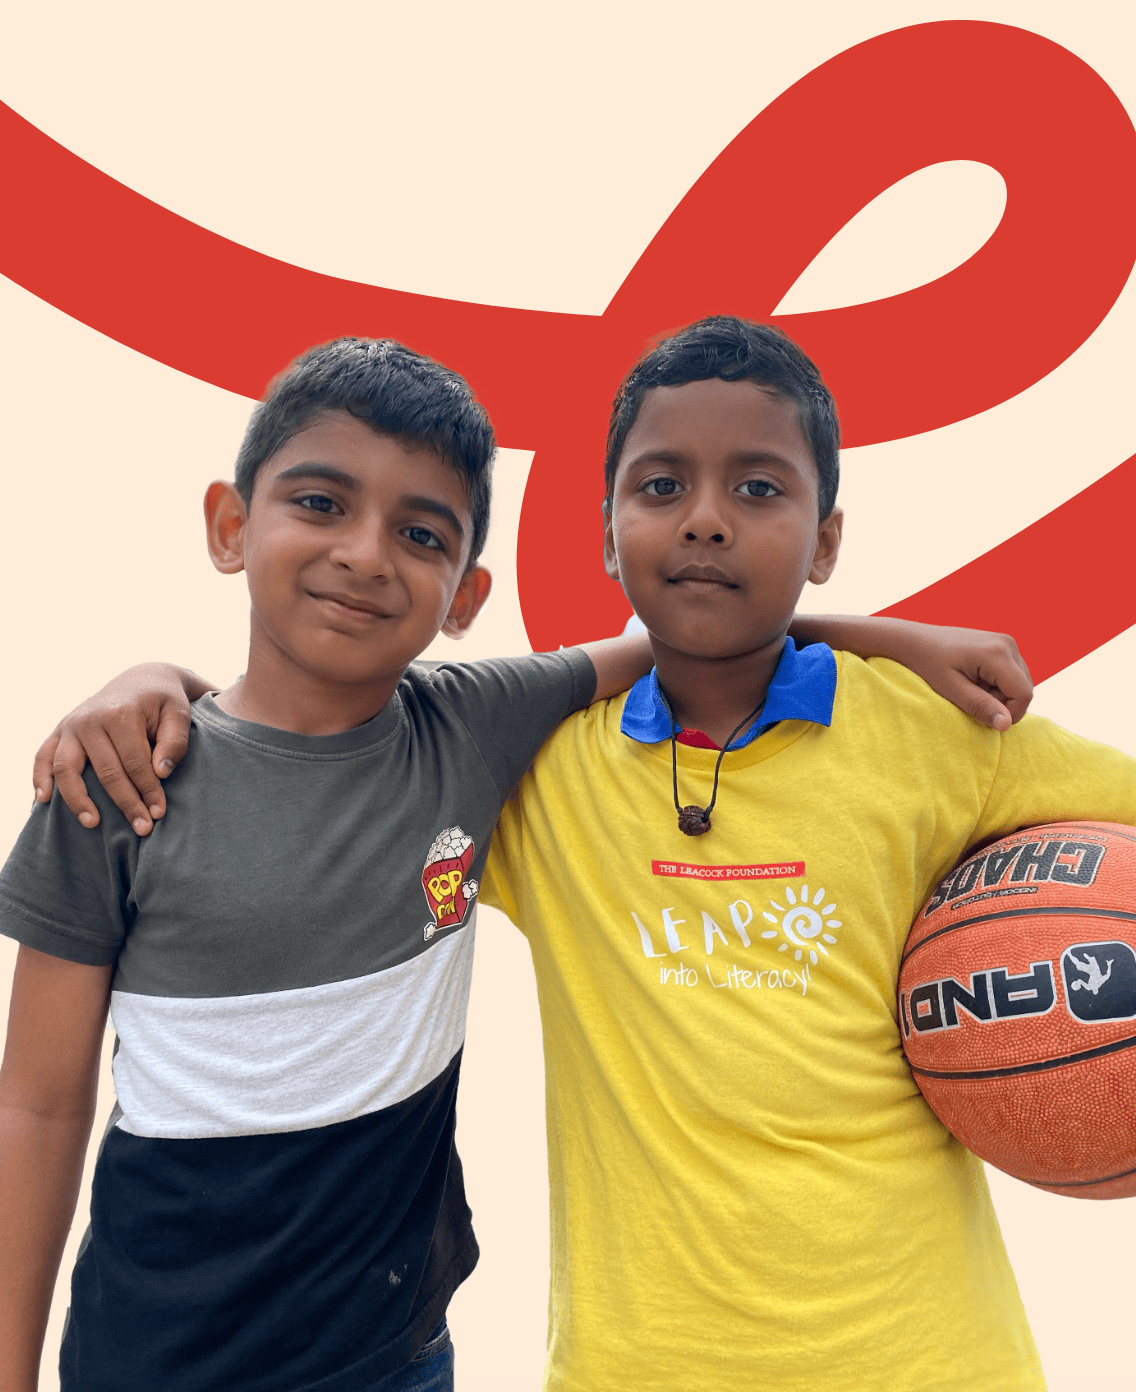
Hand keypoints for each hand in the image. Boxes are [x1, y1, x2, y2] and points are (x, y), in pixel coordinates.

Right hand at [31, 665, 210, 833]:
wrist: (141, 680)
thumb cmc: (163, 702)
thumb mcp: (179, 713)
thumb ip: (175, 741)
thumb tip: (162, 773)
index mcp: (121, 714)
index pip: (135, 763)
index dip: (149, 791)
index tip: (159, 813)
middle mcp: (90, 719)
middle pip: (106, 771)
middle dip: (126, 803)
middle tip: (142, 828)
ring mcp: (71, 725)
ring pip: (67, 768)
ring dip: (77, 799)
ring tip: (92, 823)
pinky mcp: (59, 731)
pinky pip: (42, 757)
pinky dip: (39, 779)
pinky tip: (43, 802)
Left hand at [878, 622, 1032, 730]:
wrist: (916, 640)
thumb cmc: (929, 665)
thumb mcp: (952, 690)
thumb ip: (981, 707)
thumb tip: (1007, 725)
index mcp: (997, 653)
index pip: (1023, 694)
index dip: (1009, 713)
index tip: (983, 716)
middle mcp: (1008, 643)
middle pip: (1024, 689)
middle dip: (1003, 703)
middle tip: (971, 699)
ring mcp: (1007, 642)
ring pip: (1020, 682)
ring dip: (999, 694)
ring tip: (971, 688)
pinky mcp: (1003, 644)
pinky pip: (1013, 674)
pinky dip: (997, 684)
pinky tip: (975, 680)